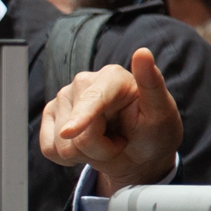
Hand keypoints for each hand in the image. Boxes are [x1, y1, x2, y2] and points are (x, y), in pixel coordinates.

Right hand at [38, 48, 183, 193]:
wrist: (139, 151)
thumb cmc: (154, 130)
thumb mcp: (162, 112)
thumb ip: (152, 83)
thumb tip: (143, 52)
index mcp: (112, 77)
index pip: (92, 100)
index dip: (81, 117)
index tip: (69, 132)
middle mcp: (83, 82)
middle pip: (77, 133)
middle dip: (99, 148)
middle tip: (119, 142)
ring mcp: (63, 98)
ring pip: (62, 144)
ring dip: (86, 154)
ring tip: (105, 142)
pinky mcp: (50, 115)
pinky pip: (49, 149)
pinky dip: (68, 158)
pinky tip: (86, 148)